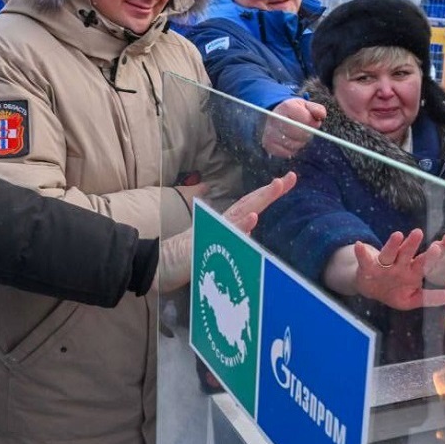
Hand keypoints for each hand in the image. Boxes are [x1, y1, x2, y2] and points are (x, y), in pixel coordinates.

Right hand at [158, 172, 296, 290]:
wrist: (154, 265)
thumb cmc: (183, 259)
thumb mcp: (214, 251)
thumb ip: (232, 243)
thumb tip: (249, 237)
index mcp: (224, 224)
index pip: (249, 206)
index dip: (267, 194)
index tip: (287, 181)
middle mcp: (220, 223)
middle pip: (248, 203)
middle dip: (270, 191)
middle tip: (290, 178)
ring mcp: (211, 232)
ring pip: (240, 213)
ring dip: (259, 199)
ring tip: (277, 185)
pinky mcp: (203, 244)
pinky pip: (225, 234)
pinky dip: (240, 225)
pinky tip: (253, 218)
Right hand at [261, 98, 326, 158]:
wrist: (277, 115)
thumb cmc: (294, 112)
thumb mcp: (306, 106)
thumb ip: (317, 109)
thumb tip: (321, 115)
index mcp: (287, 107)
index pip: (306, 120)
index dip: (312, 124)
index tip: (312, 122)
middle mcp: (275, 119)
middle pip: (299, 134)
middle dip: (306, 134)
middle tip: (305, 131)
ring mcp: (270, 132)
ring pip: (293, 145)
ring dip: (300, 143)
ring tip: (298, 136)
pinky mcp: (268, 144)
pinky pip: (286, 153)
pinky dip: (292, 150)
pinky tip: (291, 142)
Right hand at [352, 230, 444, 309]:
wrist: (371, 289)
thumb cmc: (394, 292)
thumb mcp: (411, 299)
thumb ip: (428, 298)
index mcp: (412, 272)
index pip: (423, 264)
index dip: (430, 258)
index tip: (438, 249)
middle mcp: (398, 265)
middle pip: (406, 253)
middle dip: (412, 244)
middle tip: (419, 233)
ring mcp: (383, 264)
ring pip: (388, 253)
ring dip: (392, 244)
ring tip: (397, 235)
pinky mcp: (367, 266)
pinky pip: (364, 259)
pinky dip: (361, 253)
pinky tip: (359, 245)